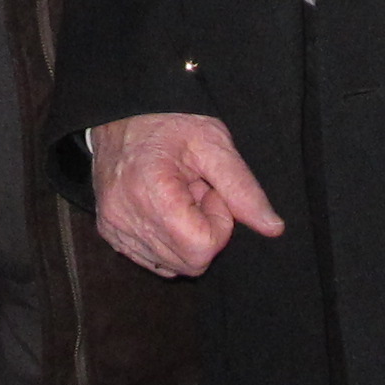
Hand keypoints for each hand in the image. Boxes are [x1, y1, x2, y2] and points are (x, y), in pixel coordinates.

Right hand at [93, 111, 283, 276]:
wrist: (120, 118)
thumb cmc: (169, 124)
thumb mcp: (213, 142)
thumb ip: (243, 188)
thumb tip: (274, 228)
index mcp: (151, 191)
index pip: (202, 247)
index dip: (219, 223)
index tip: (210, 191)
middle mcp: (125, 217)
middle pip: (190, 262)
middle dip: (204, 232)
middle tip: (196, 193)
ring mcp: (115, 229)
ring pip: (174, 266)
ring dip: (186, 237)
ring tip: (179, 199)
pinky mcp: (111, 235)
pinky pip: (154, 262)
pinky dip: (169, 243)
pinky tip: (165, 211)